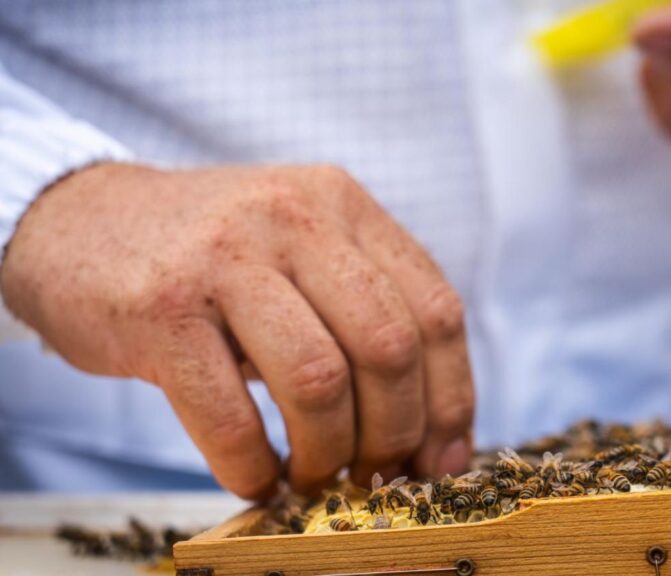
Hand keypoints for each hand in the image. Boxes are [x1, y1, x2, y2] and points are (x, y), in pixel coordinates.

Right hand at [0, 163, 473, 498]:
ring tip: (312, 474)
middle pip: (389, 348)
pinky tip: (255, 476)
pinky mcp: (161, 307)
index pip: (435, 311)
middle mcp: (295, 217)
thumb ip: (366, 315)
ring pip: (319, 381)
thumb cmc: (213, 260)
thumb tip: (431, 434)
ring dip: (326, 453)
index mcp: (346, 206)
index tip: (441, 458)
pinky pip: (230, 413)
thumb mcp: (303, 252)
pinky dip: (252, 465)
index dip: (450, 399)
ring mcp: (226, 258)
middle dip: (393, 432)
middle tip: (374, 473)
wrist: (81, 222)